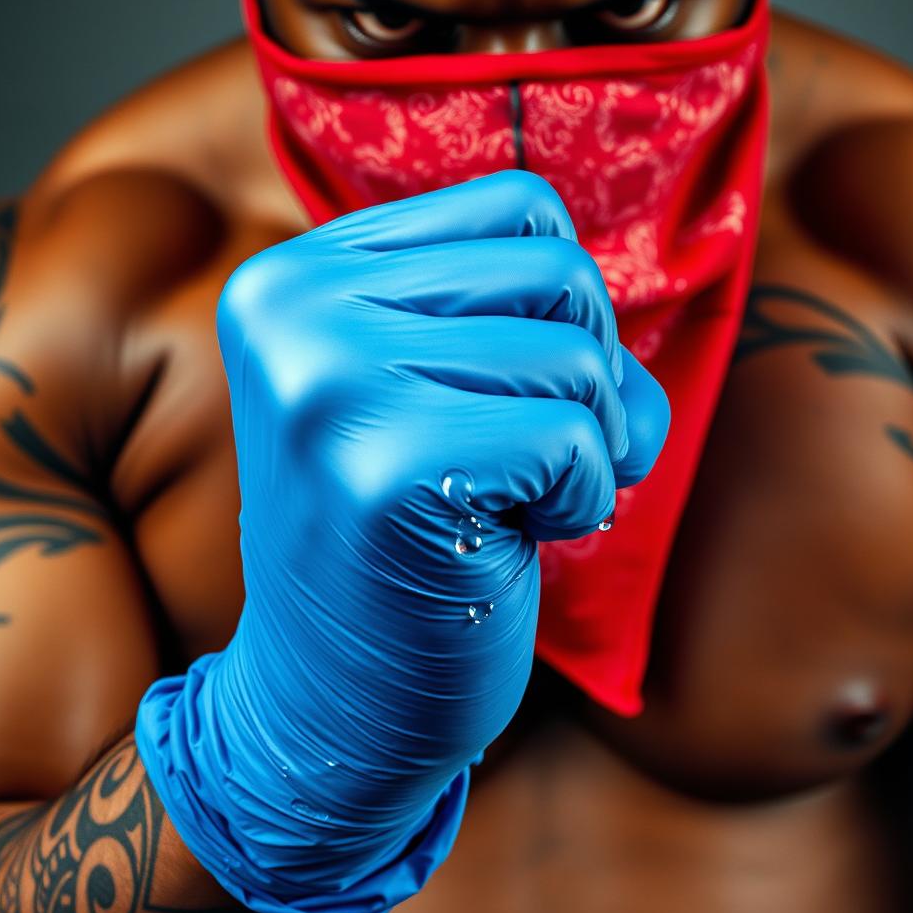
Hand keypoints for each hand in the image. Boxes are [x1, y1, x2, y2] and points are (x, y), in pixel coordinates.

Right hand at [136, 170, 669, 912]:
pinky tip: (513, 543)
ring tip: (516, 502)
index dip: (563, 311)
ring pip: (577, 356)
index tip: (513, 393)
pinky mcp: (385, 469)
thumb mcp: (417, 389)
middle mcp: (297, 308)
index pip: (519, 206)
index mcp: (297, 274)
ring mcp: (330, 383)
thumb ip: (491, 307)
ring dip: (591, 445)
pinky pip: (576, 439)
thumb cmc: (405, 544)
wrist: (331, 705)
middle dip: (589, 376)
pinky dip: (585, 501)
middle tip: (535, 459)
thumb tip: (615, 295)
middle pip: (559, 273)